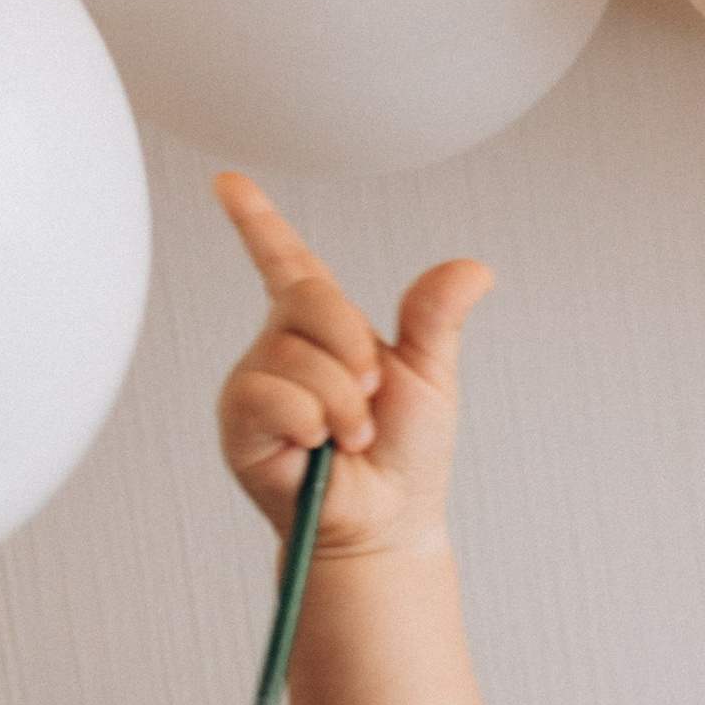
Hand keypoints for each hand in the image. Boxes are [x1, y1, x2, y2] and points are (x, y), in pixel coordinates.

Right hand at [213, 171, 491, 562]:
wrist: (389, 521)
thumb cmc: (407, 456)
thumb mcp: (429, 377)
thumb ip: (435, 317)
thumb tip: (475, 268)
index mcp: (323, 326)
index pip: (284, 259)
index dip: (256, 220)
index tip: (229, 183)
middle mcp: (282, 345)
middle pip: (310, 300)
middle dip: (356, 352)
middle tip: (372, 401)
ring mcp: (256, 380)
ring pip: (297, 358)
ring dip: (342, 404)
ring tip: (351, 439)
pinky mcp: (239, 420)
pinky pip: (271, 395)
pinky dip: (310, 422)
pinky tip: (318, 448)